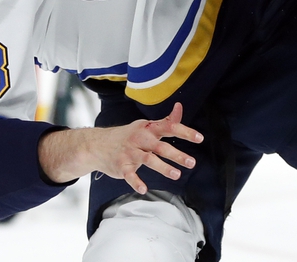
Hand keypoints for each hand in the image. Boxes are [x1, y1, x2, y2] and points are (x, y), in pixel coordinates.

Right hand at [39, 102, 202, 191]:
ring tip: (177, 175)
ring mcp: (129, 153)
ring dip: (163, 167)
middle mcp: (139, 139)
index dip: (185, 132)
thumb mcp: (145, 126)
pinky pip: (129, 174)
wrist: (97, 145)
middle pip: (160, 146)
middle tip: (192, 162)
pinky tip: (144, 189)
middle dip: (176, 154)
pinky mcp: (121, 166)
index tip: (200, 138)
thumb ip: (165, 121)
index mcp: (148, 128)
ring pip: (147, 159)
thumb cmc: (127, 135)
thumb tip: (180, 107)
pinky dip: (136, 181)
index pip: (169, 127)